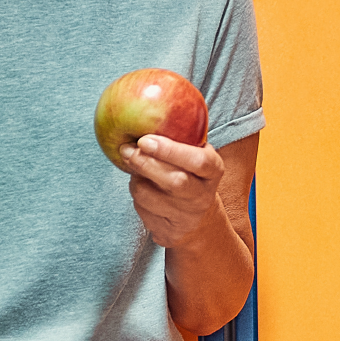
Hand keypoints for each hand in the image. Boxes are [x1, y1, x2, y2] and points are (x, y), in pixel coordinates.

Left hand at [122, 134, 229, 248]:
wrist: (197, 218)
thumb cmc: (189, 173)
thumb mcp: (193, 152)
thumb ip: (179, 135)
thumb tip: (145, 106)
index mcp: (214, 170)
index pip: (199, 161)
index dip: (170, 150)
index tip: (145, 140)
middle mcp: (204, 196)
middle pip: (175, 181)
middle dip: (145, 164)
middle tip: (126, 150)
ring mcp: (187, 218)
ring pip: (150, 197)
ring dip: (136, 180)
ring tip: (135, 169)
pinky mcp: (170, 234)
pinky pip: (142, 212)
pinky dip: (136, 198)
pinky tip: (142, 189)